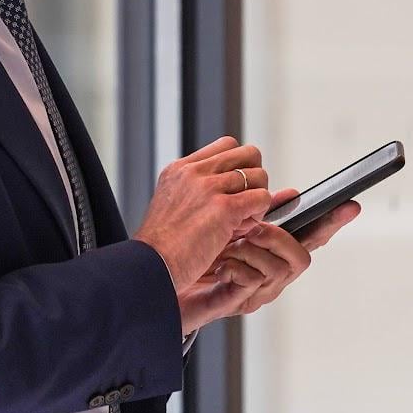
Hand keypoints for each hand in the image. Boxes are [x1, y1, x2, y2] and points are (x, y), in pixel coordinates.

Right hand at [134, 137, 274, 294]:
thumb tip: (231, 192)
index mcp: (181, 168)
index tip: (234, 189)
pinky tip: (244, 228)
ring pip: (259, 175)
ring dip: (258, 198)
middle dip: (254, 178)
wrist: (151, 266)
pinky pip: (261, 197)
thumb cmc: (162, 247)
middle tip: (245, 202)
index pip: (227, 146)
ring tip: (243, 219)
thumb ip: (196, 192)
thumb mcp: (173, 204)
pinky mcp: (223, 208)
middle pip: (248, 154)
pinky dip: (260, 212)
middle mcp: (195, 172)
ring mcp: (209, 188)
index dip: (239, 166)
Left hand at [174, 188, 360, 334]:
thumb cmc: (192, 254)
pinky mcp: (241, 302)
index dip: (332, 222)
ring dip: (251, 250)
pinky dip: (235, 267)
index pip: (310, 235)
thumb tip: (289, 193)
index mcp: (271, 251)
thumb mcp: (226, 222)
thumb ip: (256, 208)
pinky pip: (254, 281)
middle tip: (250, 227)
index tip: (352, 206)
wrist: (161, 285)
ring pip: (280, 268)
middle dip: (279, 236)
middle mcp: (270, 273)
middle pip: (303, 255)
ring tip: (225, 247)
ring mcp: (258, 290)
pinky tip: (218, 266)